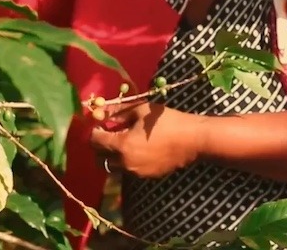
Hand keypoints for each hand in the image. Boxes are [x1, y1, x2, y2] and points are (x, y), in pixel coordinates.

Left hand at [89, 101, 205, 179]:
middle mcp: (124, 163)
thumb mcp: (141, 110)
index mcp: (122, 145)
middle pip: (99, 158)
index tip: (101, 124)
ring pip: (112, 167)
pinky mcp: (145, 177)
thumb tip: (99, 111)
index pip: (95, 141)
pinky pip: (127, 171)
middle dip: (100, 146)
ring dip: (111, 156)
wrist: (192, 140)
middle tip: (109, 134)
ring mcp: (135, 172)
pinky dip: (125, 162)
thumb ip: (117, 111)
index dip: (95, 131)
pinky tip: (137, 150)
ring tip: (123, 143)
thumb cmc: (166, 121)